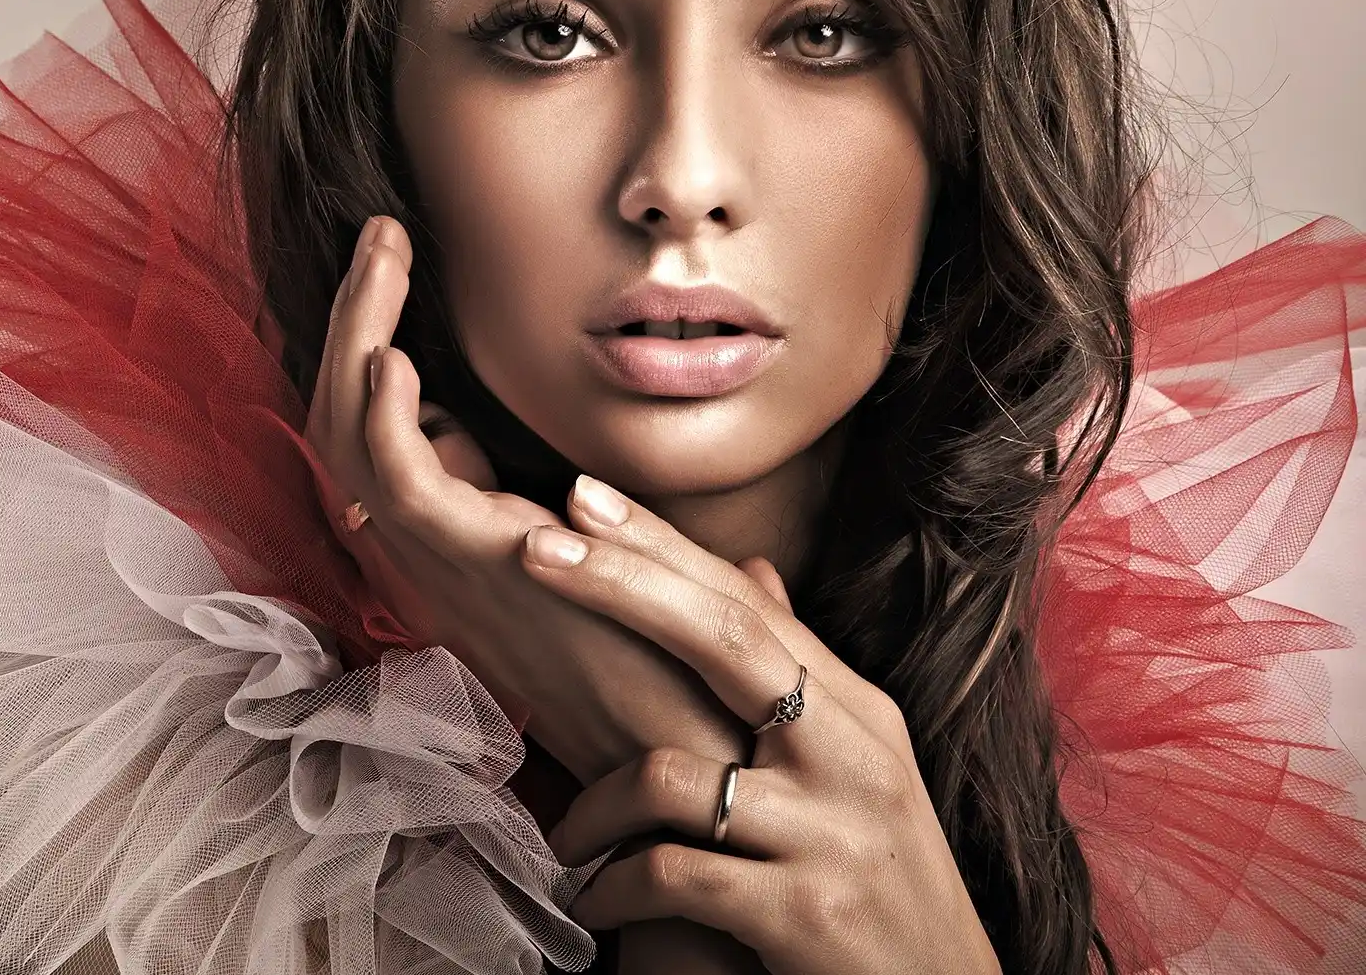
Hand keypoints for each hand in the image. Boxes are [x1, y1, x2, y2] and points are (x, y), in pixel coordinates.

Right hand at [304, 216, 741, 783]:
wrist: (698, 758)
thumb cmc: (675, 670)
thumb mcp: (619, 581)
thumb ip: (588, 533)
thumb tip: (575, 491)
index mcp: (455, 556)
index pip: (373, 447)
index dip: (365, 358)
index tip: (397, 277)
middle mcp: (430, 560)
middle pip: (343, 432)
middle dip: (350, 326)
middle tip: (379, 239)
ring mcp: (445, 568)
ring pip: (352, 444)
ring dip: (356, 340)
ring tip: (381, 254)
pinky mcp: (478, 574)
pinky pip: (399, 488)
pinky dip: (383, 419)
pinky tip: (396, 354)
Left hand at [521, 487, 1000, 974]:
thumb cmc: (878, 883)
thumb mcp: (855, 768)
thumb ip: (798, 673)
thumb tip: (753, 574)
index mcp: (855, 713)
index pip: (744, 603)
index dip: (659, 546)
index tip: (581, 495)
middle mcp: (850, 756)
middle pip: (722, 639)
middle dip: (618, 584)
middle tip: (529, 546)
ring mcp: (830, 832)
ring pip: (670, 776)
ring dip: (595, 809)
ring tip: (571, 840)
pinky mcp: (803, 911)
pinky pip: (672, 876)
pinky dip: (614, 889)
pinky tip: (594, 903)